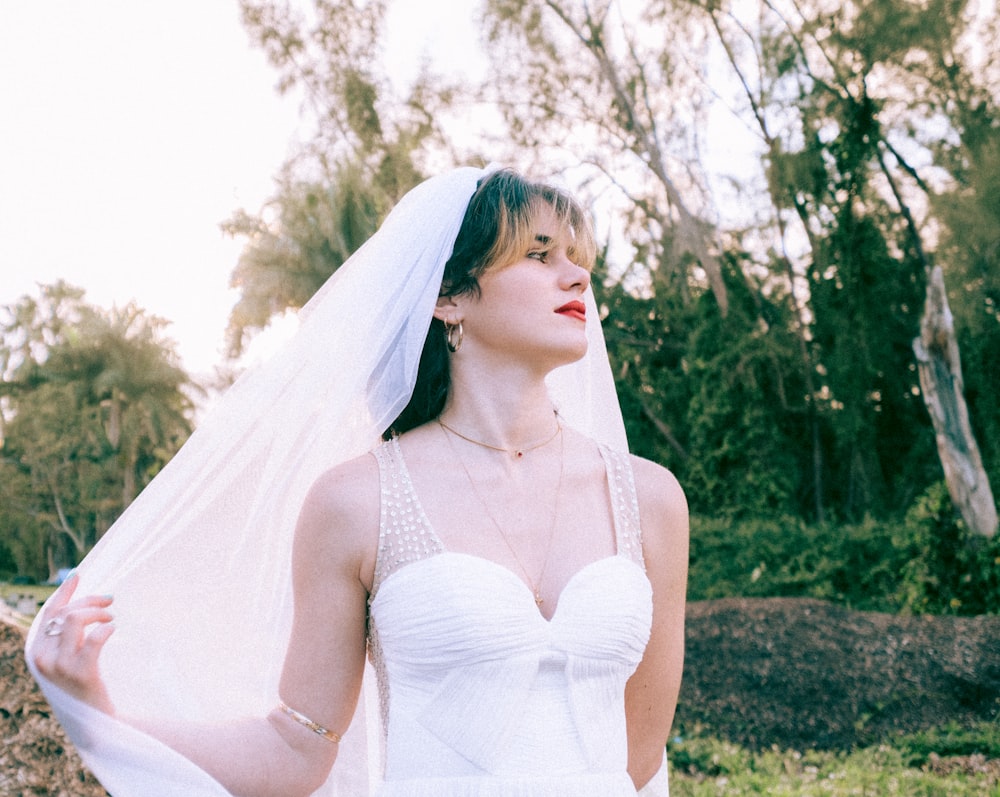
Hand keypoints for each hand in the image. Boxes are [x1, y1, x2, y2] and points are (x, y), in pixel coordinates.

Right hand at [32, 573, 116, 714]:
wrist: (92, 719)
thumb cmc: (81, 684)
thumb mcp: (65, 659)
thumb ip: (64, 636)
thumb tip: (77, 602)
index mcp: (36, 652)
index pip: (48, 613)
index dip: (64, 592)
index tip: (78, 575)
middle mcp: (43, 658)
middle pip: (65, 612)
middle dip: (89, 601)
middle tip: (109, 601)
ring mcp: (60, 667)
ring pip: (75, 620)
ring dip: (97, 612)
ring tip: (110, 617)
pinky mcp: (82, 674)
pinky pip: (95, 639)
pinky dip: (106, 628)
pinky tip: (113, 629)